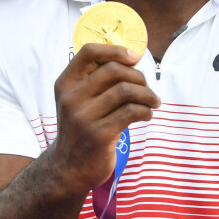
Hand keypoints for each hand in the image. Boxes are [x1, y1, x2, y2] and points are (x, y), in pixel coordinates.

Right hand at [53, 44, 160, 189]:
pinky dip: (146, 111)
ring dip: (147, 94)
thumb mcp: (79, 101)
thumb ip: (96, 80)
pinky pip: (131, 112)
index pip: (88, 52)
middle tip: (147, 88)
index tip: (134, 57)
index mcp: (65, 84)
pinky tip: (147, 115)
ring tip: (153, 102)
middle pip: (113, 70)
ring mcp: (83, 117)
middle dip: (138, 76)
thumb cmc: (82, 128)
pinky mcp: (99, 135)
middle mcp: (71, 98)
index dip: (115, 50)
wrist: (69, 169)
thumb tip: (132, 58)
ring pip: (126, 90)